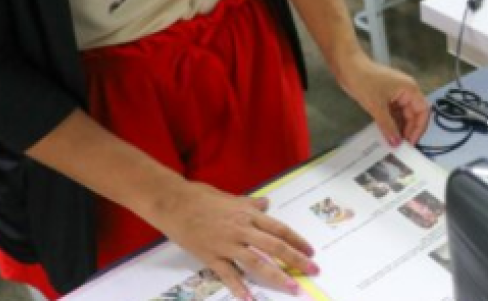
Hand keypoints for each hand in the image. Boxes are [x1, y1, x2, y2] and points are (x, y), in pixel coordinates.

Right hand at [147, 180, 317, 300]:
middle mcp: (242, 230)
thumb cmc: (202, 197)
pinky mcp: (211, 256)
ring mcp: (227, 244)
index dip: (297, 241)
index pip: (280, 229)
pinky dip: (239, 288)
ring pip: (257, 262)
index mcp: (248, 215)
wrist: (174, 203)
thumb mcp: (231, 198)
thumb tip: (266, 204)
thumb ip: (250, 204)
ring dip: (276, 276)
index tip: (310, 252)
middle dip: (296, 260)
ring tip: (292, 287)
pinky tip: (250, 299)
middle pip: (274, 247)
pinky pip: (228, 275)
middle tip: (312, 271)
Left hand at [338, 55, 429, 146]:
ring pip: (402, 115)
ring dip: (398, 127)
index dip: (418, 128)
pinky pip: (393, 112)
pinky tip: (386, 133)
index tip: (410, 142)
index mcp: (410, 89)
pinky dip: (391, 122)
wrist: (347, 66)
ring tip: (392, 142)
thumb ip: (388, 126)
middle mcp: (406, 91)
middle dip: (408, 130)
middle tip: (400, 145)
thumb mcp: (376, 107)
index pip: (422, 111)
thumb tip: (396, 143)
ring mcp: (396, 93)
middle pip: (413, 114)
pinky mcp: (386, 96)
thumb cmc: (364, 81)